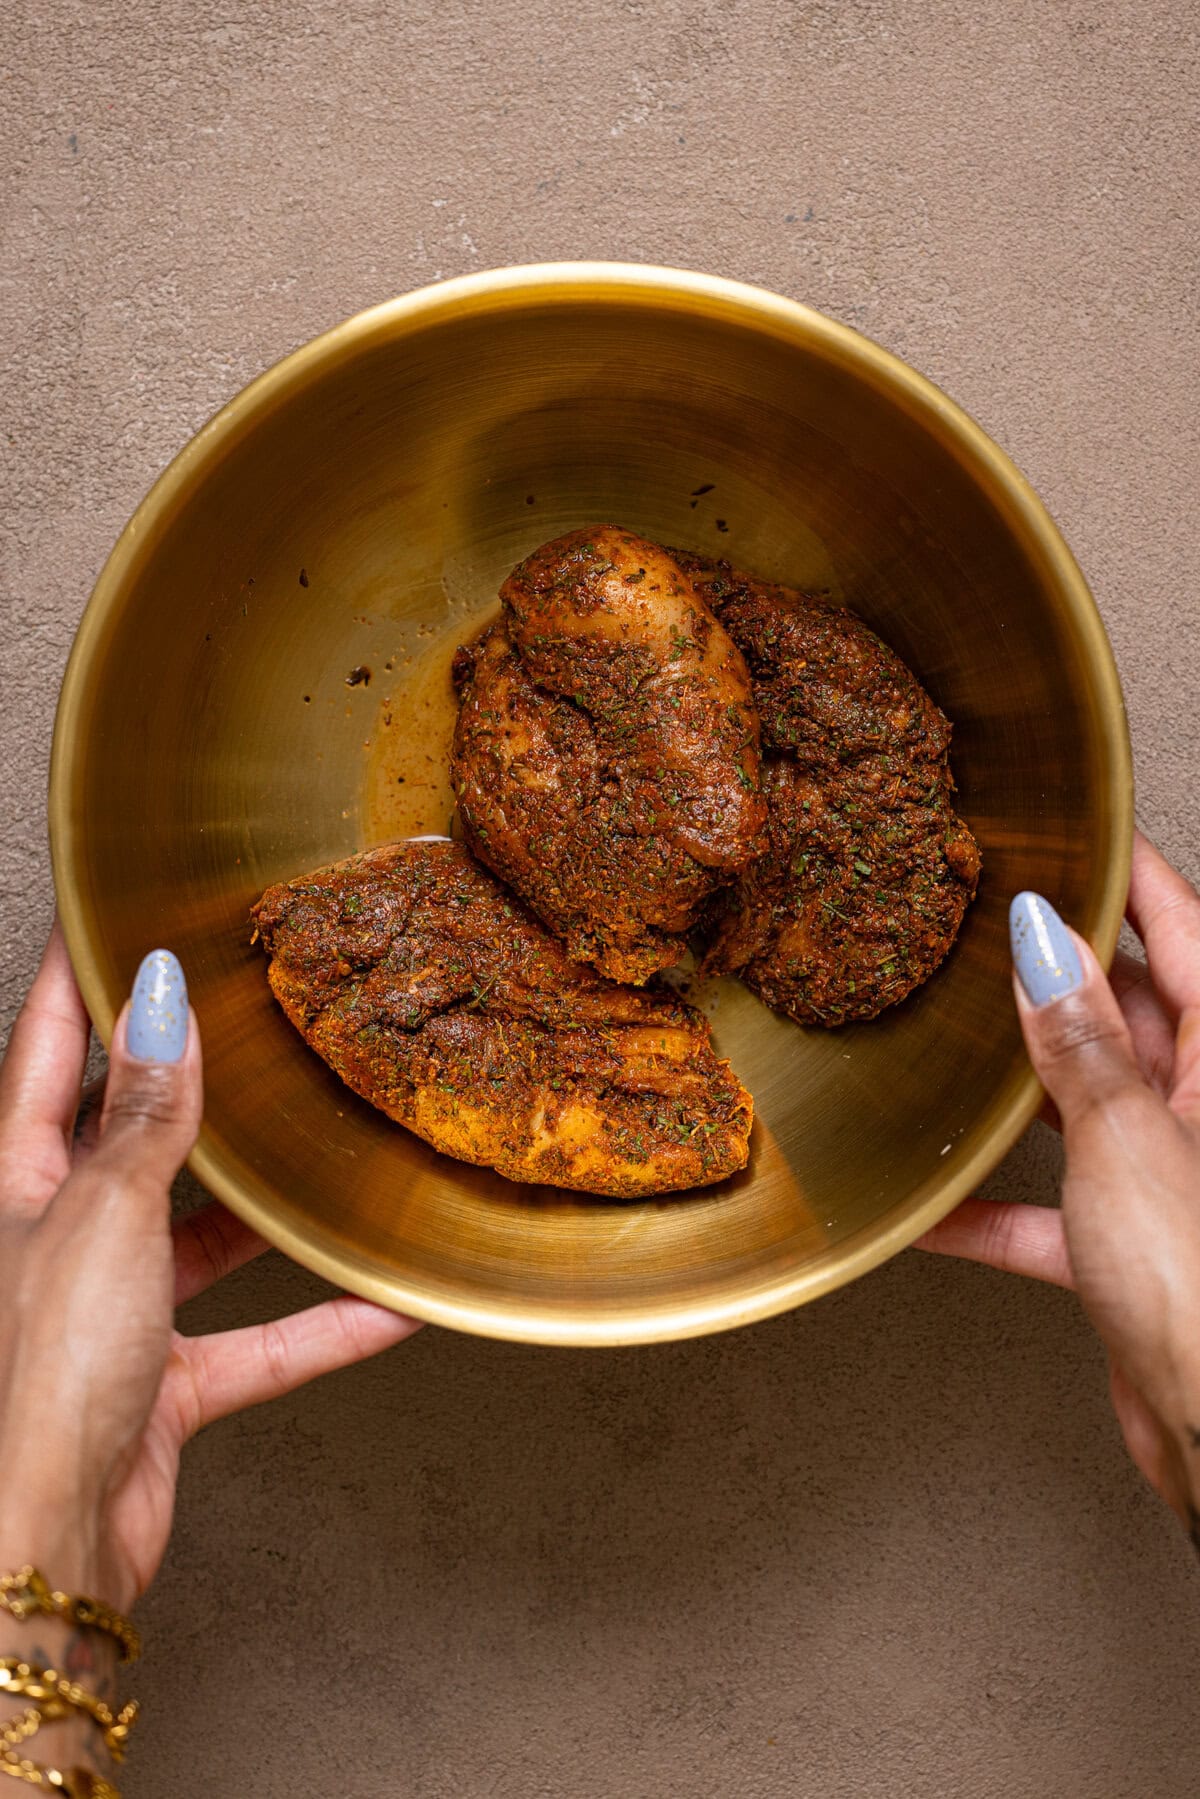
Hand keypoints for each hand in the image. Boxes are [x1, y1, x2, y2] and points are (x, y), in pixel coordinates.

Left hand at [0, 927, 421, 1612]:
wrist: (43, 1543)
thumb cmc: (36, 1377)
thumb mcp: (105, 1215)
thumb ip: (149, 1116)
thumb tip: (163, 1003)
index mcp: (13, 1178)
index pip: (47, 1048)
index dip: (77, 978)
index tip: (109, 916)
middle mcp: (55, 1235)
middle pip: (126, 1135)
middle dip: (187, 1084)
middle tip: (246, 1016)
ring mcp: (107, 1312)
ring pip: (197, 1236)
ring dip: (264, 1210)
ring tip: (329, 1152)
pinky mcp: (157, 1384)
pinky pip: (254, 1340)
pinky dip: (318, 1324)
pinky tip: (386, 1303)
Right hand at [918, 832, 1199, 1536]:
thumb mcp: (1124, 1140)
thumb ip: (1076, 1042)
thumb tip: (1040, 941)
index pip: (1184, 934)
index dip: (1130, 881)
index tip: (1077, 834)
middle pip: (1131, 1014)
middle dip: (1058, 976)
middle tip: (986, 931)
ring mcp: (1172, 1181)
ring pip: (1088, 1106)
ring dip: (1019, 1088)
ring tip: (951, 1046)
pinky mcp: (1136, 1250)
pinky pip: (1052, 1211)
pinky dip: (995, 1210)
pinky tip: (932, 1209)